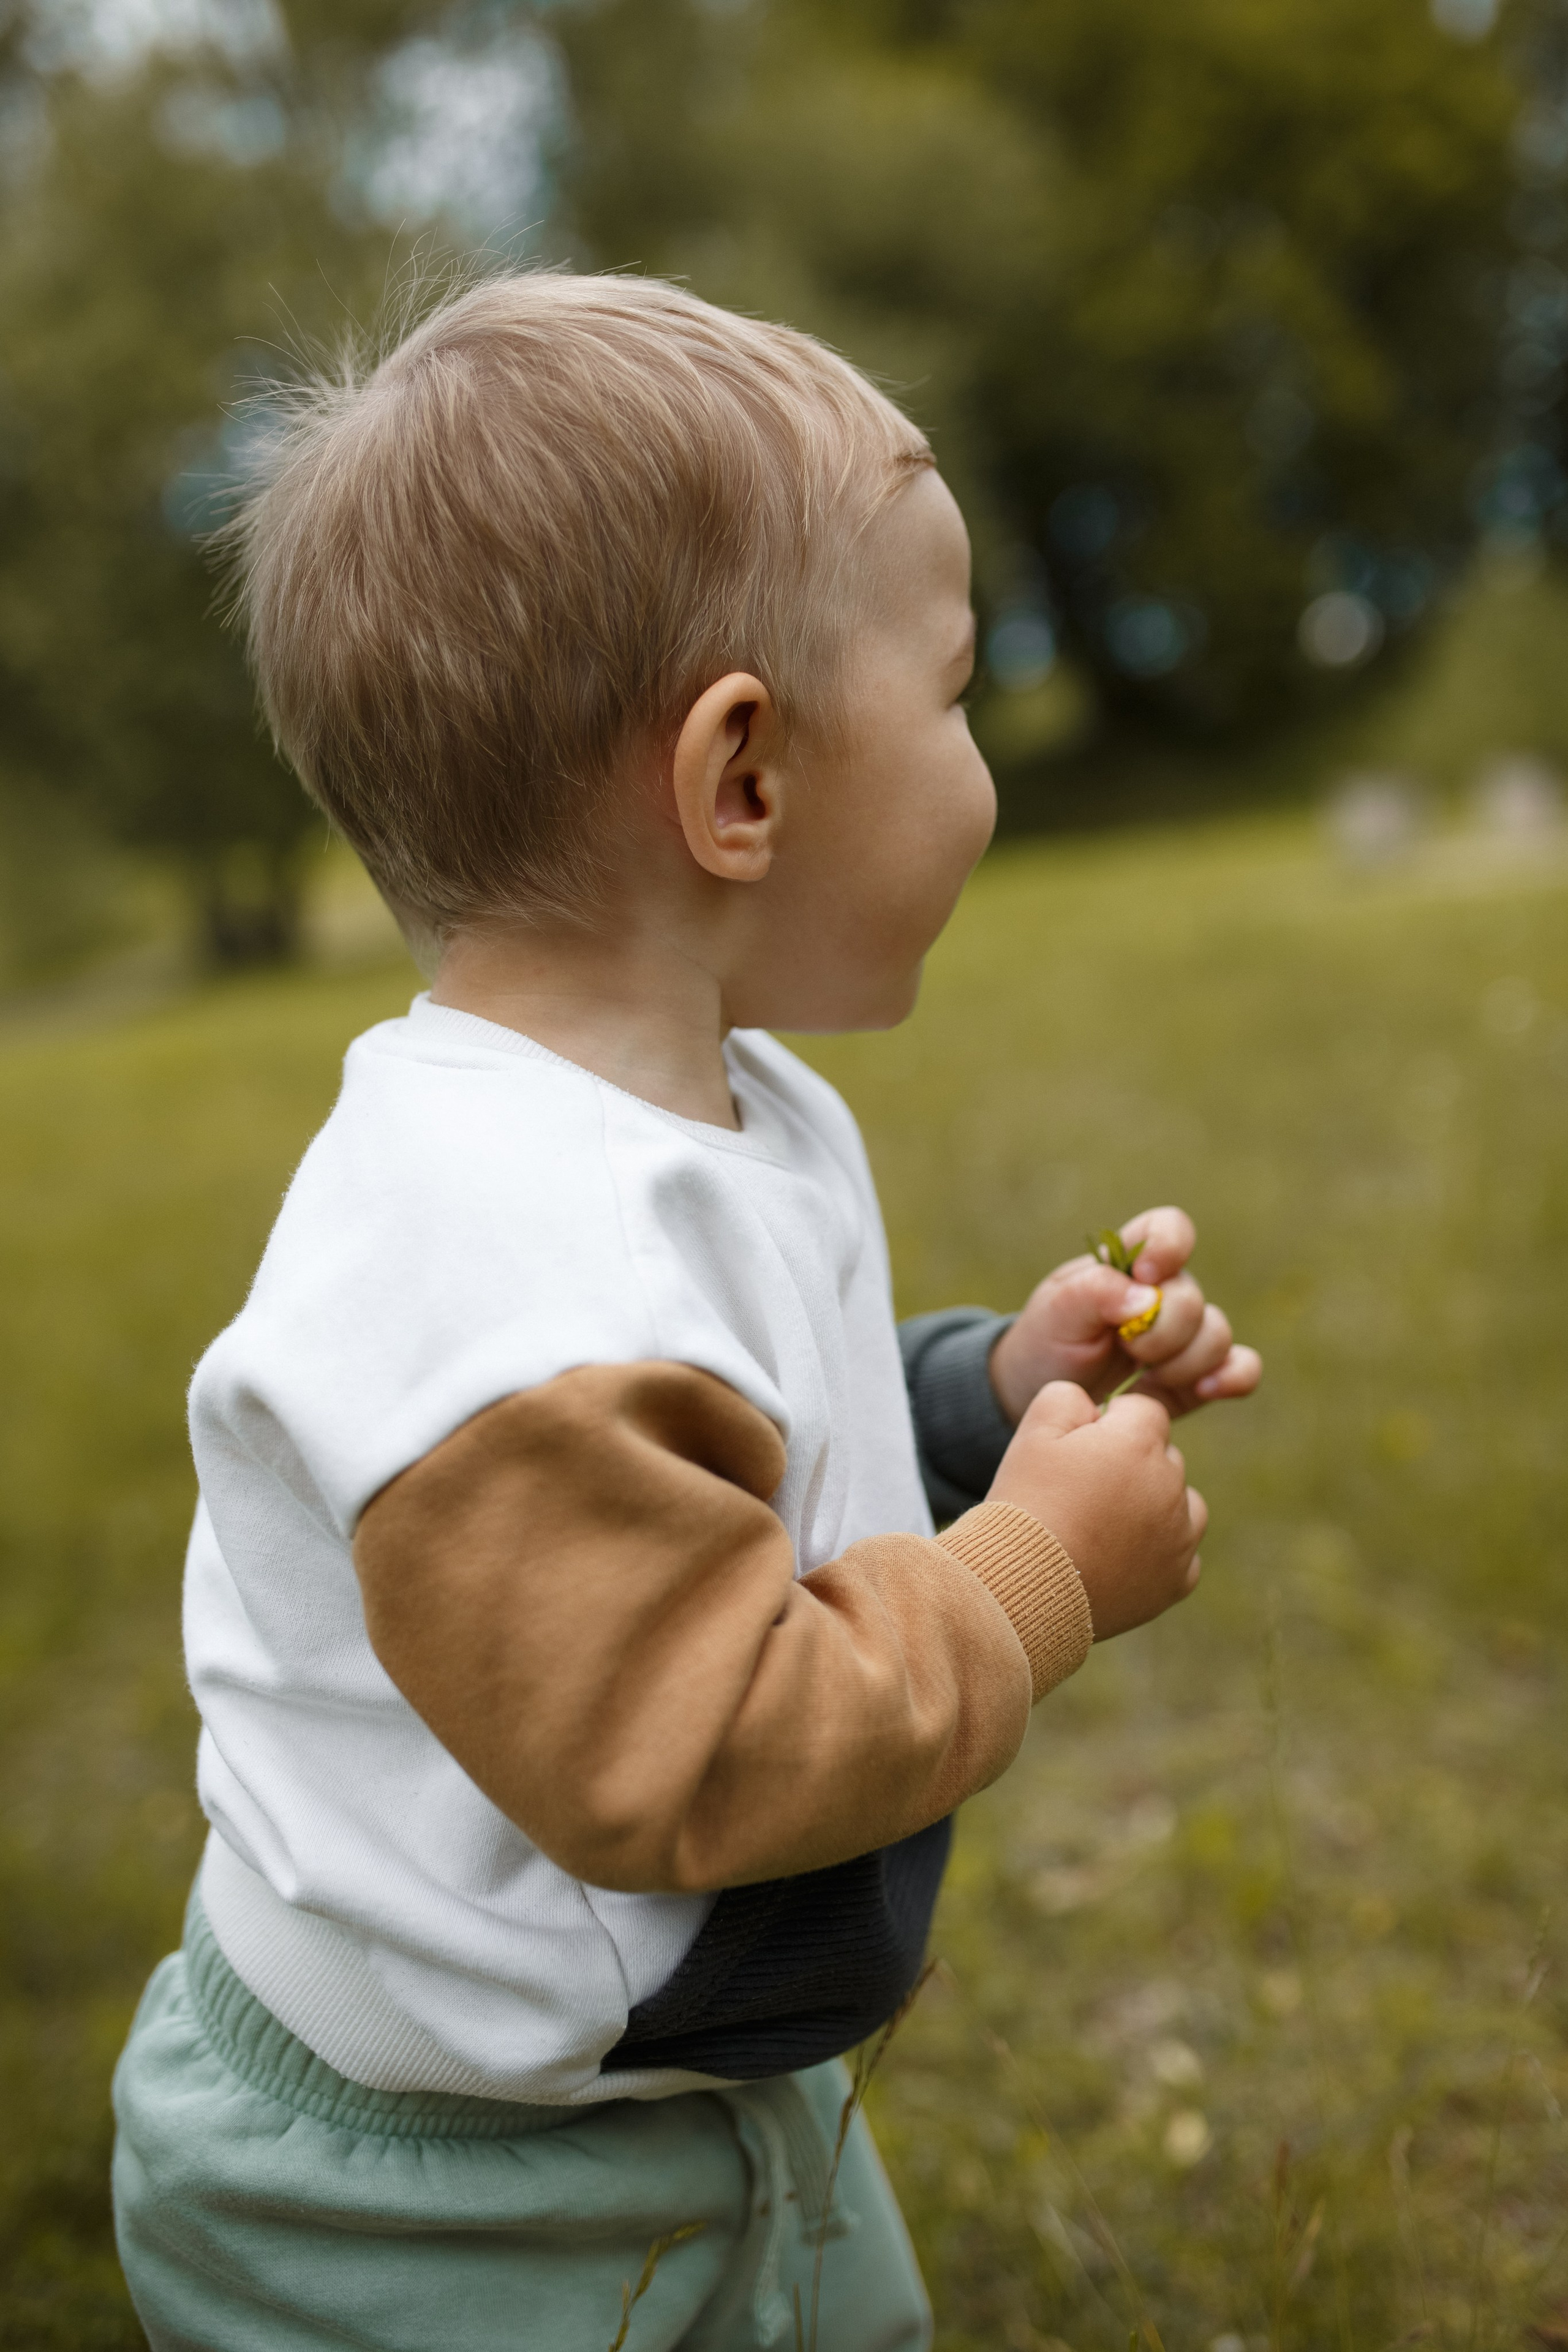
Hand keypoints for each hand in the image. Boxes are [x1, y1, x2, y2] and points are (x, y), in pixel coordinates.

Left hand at [988, 1204, 1260, 1421]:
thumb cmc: (1048, 1341)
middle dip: (1161, 1331)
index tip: (1145, 1275)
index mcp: (1131, 1264)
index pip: (1170, 1229)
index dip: (1168, 1247)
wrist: (1043, 1396)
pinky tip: (1203, 1391)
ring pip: (1217, 1334)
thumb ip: (1094, 1291)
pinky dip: (1232, 1377)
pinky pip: (1241, 1368)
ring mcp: (1185, 1337)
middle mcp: (1166, 1294)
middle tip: (1126, 1350)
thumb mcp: (1055, 1310)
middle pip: (1192, 1298)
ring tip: (1145, 1378)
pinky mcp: (1198, 1376)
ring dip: (1183, 1361)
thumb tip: (1147, 1297)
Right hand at [989, 1381, 1204, 1639]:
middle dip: (1131, 1463)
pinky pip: (1181, 1554)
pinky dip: (1158, 1552)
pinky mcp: (1176, 1580)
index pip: (1143, 1411)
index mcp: (1138, 1443)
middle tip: (1083, 1491)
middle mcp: (1170, 1486)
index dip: (1110, 1423)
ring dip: (1154, 1504)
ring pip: (1181, 1502)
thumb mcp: (1032, 1434)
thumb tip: (1095, 1406)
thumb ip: (1067, 1397)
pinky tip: (1118, 1558)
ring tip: (1105, 1523)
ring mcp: (1179, 1537)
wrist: (1021, 1589)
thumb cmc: (1026, 1505)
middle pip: (1163, 1456)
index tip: (1079, 1449)